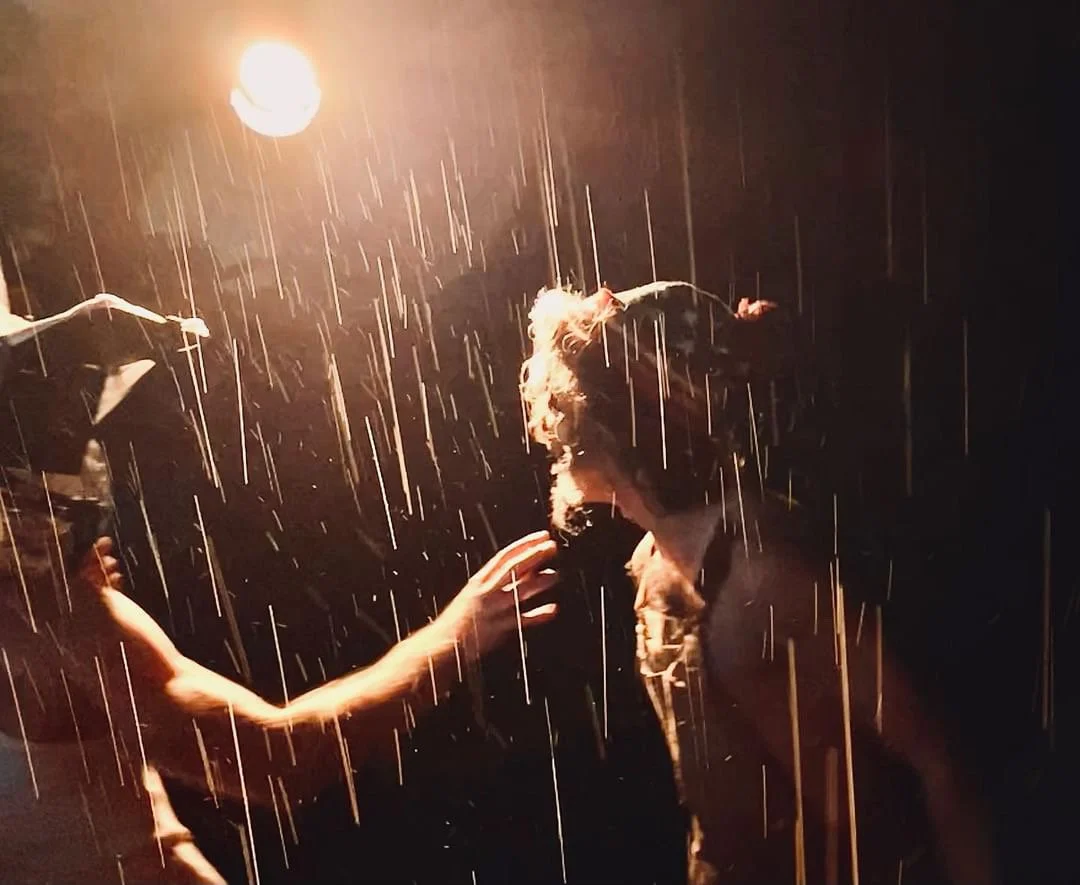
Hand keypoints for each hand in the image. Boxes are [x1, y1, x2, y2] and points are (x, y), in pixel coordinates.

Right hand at [443, 531, 559, 658]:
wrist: (443, 643)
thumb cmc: (460, 620)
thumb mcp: (473, 595)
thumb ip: (496, 583)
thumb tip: (525, 571)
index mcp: (479, 581)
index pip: (504, 556)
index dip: (524, 544)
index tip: (541, 537)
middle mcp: (486, 592)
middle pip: (514, 568)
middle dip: (534, 555)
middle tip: (552, 547)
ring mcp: (493, 609)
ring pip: (520, 590)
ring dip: (540, 582)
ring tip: (555, 575)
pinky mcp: (498, 628)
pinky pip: (522, 619)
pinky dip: (538, 615)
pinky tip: (552, 609)